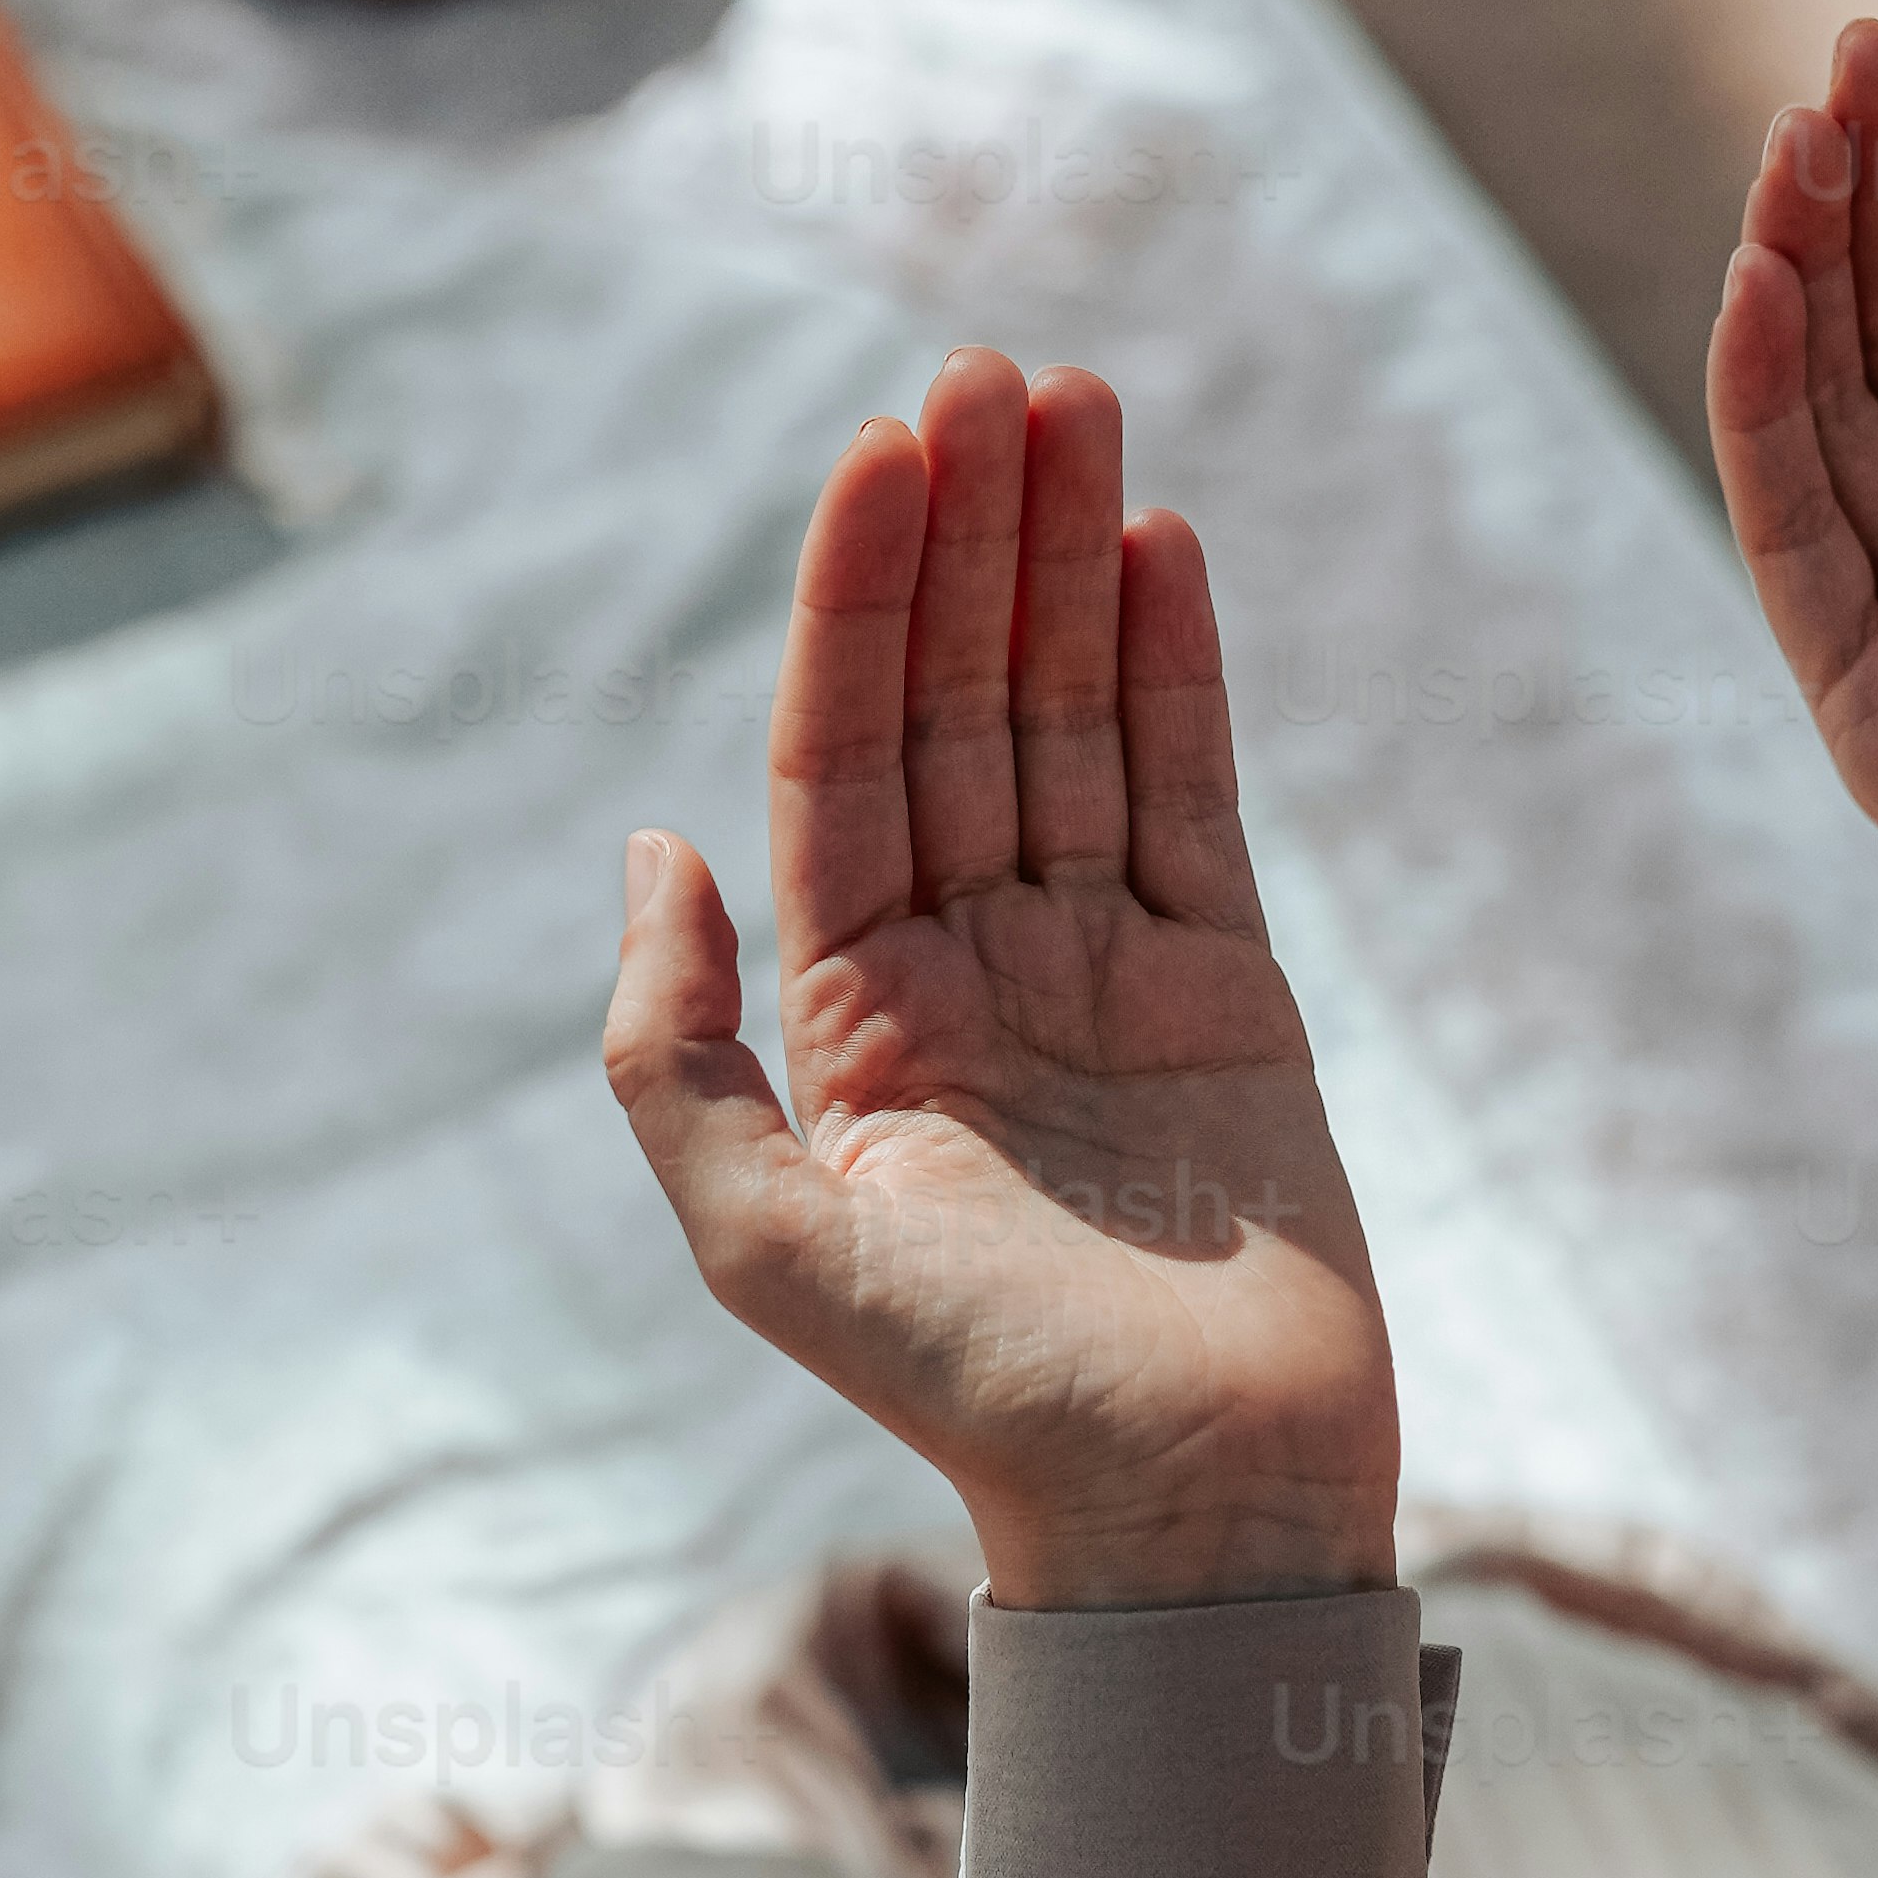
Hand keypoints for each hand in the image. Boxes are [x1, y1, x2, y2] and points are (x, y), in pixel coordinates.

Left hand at [604, 351, 1399, 1607]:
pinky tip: (1156, 543)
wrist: (1187, 1510)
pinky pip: (1191, 795)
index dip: (861, 598)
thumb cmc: (972, 1401)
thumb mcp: (763, 1242)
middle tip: (989, 368)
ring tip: (1076, 403)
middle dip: (972, 537)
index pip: (848, 755)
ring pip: (1077, 721)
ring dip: (1069, 561)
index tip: (885, 448)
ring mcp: (1103, 969)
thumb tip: (648, 844)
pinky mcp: (1229, 990)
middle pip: (965, 705)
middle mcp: (971, 967)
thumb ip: (677, 1050)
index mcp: (854, 1011)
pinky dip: (1177, 668)